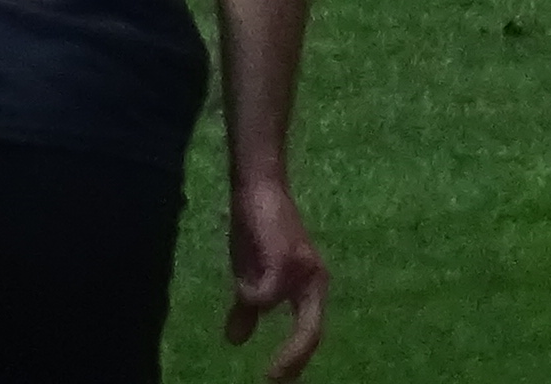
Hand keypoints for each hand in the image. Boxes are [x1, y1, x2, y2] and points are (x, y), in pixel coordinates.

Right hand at [225, 169, 327, 380]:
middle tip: (274, 380)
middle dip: (293, 359)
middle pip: (312, 333)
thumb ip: (247, 308)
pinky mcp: (287, 260)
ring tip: (242, 282)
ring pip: (289, 313)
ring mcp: (304, 271)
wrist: (255, 187)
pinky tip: (240, 283)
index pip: (310, 332)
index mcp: (309, 287)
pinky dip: (250, 295)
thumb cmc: (255, 228)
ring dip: (256, 301)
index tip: (277, 380)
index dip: (294, 360)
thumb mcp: (250, 275)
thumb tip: (236, 340)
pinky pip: (266, 295)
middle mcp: (315, 281)